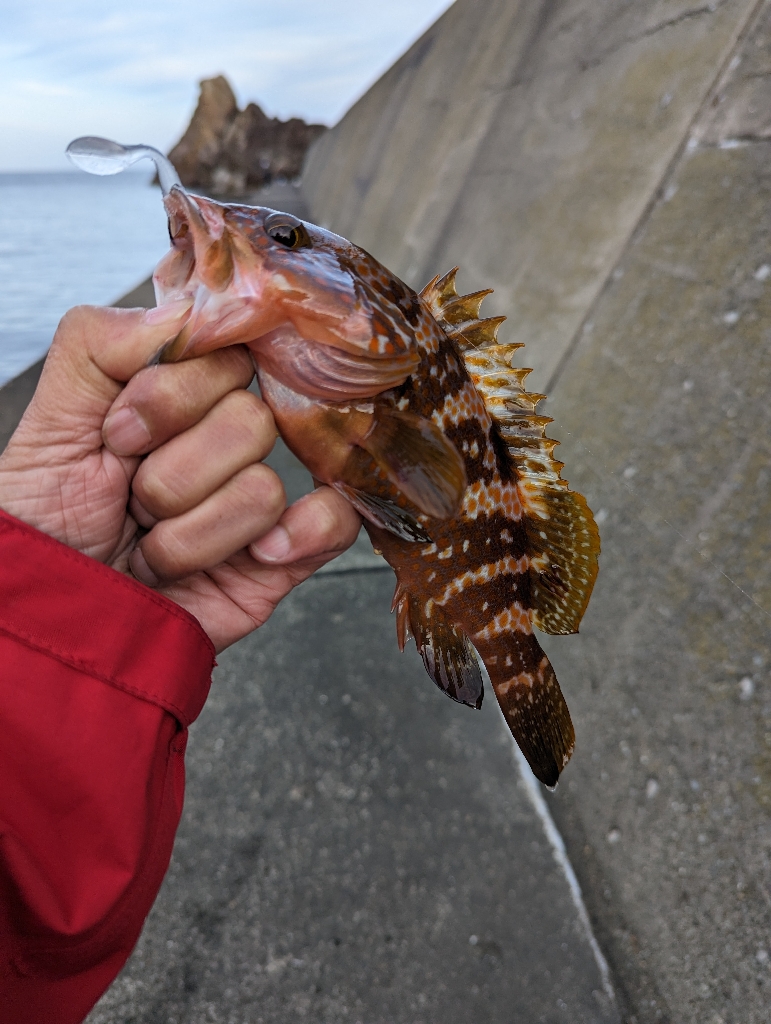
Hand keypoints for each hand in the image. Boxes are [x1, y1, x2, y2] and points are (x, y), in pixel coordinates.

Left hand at [0, 304, 360, 651]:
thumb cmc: (43, 528)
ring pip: (265, 486)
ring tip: (155, 553)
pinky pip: (334, 524)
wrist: (49, 629)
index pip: (222, 354)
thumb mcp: (47, 423)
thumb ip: (99, 345)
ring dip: (192, 532)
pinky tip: (257, 556)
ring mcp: (254, 500)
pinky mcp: (285, 557)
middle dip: (172, 473)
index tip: (119, 436)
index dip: (170, 396)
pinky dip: (301, 536)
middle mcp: (220, 441)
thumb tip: (188, 311)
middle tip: (133, 501)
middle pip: (250, 418)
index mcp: (174, 397)